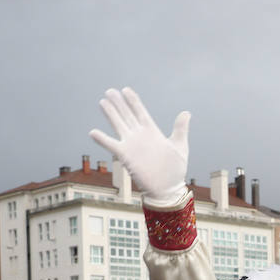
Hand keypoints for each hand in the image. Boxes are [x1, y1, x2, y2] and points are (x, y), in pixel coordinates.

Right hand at [89, 87, 189, 206]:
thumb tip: (186, 113)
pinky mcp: (126, 157)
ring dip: (111, 114)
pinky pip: (112, 146)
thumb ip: (180, 129)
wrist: (167, 189)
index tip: (126, 90)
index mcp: (152, 132)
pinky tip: (93, 132)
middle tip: (110, 91)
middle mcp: (140, 136)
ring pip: (119, 126)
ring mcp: (132, 146)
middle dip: (119, 103)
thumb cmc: (175, 170)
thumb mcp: (180, 147)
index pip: (140, 112)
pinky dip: (102, 140)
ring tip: (102, 102)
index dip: (133, 101)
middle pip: (127, 115)